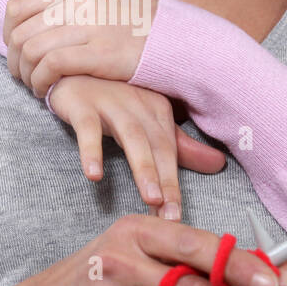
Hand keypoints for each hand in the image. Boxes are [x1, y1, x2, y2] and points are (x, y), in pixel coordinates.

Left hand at [2, 0, 157, 96]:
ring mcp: (89, 26)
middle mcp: (78, 0)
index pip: (17, 7)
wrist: (176, 37)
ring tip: (35, 84)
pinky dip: (42, 81)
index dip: (8, 33)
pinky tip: (47, 91)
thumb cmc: (137, 13)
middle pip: (21, 32)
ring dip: (26, 74)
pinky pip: (52, 66)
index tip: (16, 50)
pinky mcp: (98, 52)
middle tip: (22, 74)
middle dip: (14, 60)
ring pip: (32, 50)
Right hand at [48, 75, 226, 218]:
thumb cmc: (109, 98)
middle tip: (172, 217)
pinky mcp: (82, 104)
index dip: (175, 185)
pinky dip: (92, 151)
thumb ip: (177, 145)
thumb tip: (219, 165)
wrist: (68, 67)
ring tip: (151, 198)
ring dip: (143, 168)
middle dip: (167, 182)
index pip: (171, 151)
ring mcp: (111, 102)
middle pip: (158, 146)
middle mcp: (139, 104)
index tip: (177, 218)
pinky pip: (88, 129)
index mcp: (157, 109)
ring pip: (132, 137)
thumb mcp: (143, 120)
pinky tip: (94, 175)